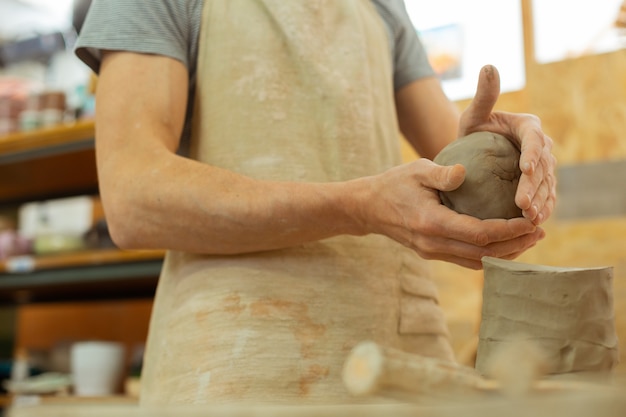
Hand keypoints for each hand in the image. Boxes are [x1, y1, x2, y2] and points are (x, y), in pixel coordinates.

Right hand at [359, 159, 543, 268]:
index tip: (530, 222)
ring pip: (477, 262)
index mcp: (431, 223)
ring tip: (530, 239)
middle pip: (483, 254)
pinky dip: (490, 254)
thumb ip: (441, 173)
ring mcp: (432, 251)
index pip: (478, 234)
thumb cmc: (394, 184)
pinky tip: (505, 242)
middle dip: (515, 246)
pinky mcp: (433, 253)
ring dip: (506, 253)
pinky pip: (467, 259)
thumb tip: (466, 171)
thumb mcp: (416, 169)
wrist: (368, 208)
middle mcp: (433, 243)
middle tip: (540, 232)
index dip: (508, 232)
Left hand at [458, 65, 556, 224]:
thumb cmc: (472, 132)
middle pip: (543, 166)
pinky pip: (546, 197)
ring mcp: (543, 166)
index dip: (532, 154)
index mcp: (528, 127)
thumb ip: (483, 96)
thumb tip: (489, 66)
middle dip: (534, 186)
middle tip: (522, 204)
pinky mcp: (540, 184)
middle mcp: (541, 146)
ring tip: (528, 218)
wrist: (474, 153)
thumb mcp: (474, 116)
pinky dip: (543, 209)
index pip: (534, 139)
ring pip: (547, 184)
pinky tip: (534, 224)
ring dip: (541, 202)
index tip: (523, 169)